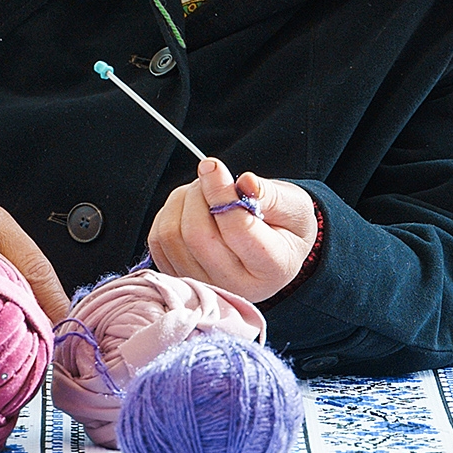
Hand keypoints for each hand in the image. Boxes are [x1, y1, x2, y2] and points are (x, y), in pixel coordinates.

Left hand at [148, 160, 315, 301]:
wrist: (274, 252)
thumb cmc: (285, 228)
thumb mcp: (294, 207)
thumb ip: (271, 196)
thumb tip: (245, 183)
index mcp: (271, 268)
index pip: (237, 229)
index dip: (220, 192)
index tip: (213, 166)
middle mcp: (237, 286)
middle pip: (197, 235)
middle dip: (198, 194)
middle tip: (212, 177)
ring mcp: (205, 286)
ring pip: (172, 236)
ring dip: (182, 201)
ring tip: (204, 193)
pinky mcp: (180, 278)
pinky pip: (158, 241)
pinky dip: (168, 215)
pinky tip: (190, 209)